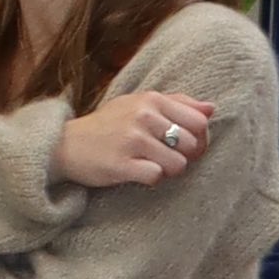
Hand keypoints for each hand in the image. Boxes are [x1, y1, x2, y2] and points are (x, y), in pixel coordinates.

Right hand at [57, 85, 213, 190]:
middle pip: (192, 145)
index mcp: (151, 99)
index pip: (199, 122)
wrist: (67, 144)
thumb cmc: (110, 124)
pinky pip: (156, 177)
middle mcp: (143, 116)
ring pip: (178, 164)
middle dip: (185, 156)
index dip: (199, 138)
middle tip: (166, 157)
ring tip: (151, 165)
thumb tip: (212, 108)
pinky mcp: (122, 164)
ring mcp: (132, 140)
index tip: (185, 145)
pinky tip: (138, 172)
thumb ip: (177, 103)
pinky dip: (151, 179)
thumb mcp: (140, 103)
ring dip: (169, 170)